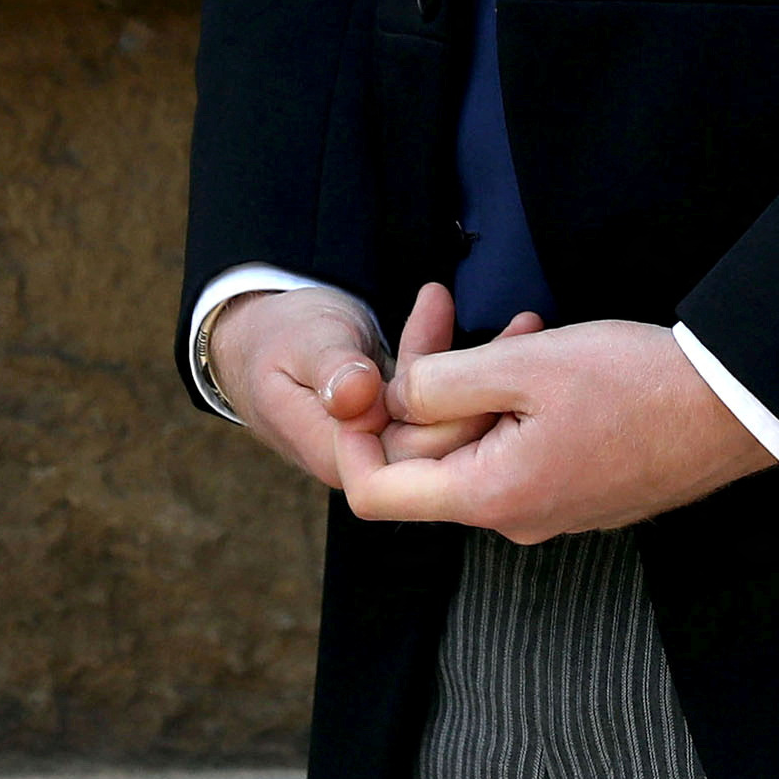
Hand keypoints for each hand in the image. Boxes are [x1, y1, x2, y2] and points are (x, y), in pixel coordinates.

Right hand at [215, 282, 547, 494]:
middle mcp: (365, 459)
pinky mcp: (398, 421)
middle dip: (482, 386)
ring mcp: (384, 441)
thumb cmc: (274, 337)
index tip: (483, 367)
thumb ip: (331, 368)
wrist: (254, 334)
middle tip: (523, 329)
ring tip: (519, 319)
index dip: (452, 418)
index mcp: (337, 453)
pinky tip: (471, 319)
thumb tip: (359, 395)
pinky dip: (455, 362)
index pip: (412, 454)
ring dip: (478, 368)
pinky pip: (438, 402)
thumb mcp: (302, 341)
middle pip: (440, 440)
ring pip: (446, 418)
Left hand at [341, 317, 775, 540]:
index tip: (365, 376)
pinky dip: (514, 396)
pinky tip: (542, 347)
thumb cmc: (634, 384)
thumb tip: (390, 398)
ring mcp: (550, 507)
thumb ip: (438, 384)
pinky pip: (517, 444)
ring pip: (474, 441)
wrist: (736, 407)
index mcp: (491, 497)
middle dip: (426, 383)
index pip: (376, 494)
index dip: (354, 437)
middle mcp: (515, 517)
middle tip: (450, 313)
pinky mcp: (578, 488)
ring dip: (477, 380)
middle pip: (425, 457)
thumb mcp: (521, 367)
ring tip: (521, 326)